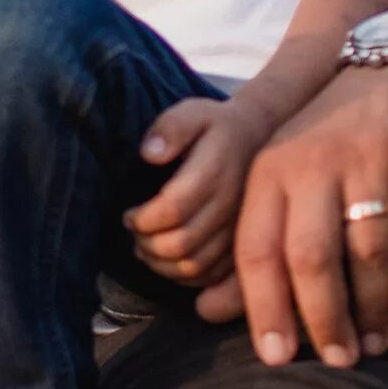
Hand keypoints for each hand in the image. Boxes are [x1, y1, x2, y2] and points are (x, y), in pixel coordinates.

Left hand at [121, 97, 271, 283]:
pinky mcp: (242, 245)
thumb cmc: (215, 127)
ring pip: (194, 265)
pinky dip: (182, 276)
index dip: (142, 219)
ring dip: (160, 263)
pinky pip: (210, 276)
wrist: (259, 139)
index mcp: (214, 173)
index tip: (128, 215)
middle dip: (146, 243)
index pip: (172, 210)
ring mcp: (239, 230)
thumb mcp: (192, 112)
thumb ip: (170, 129)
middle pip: (181, 243)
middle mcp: (230, 206)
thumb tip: (149, 154)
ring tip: (144, 247)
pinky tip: (167, 260)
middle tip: (134, 232)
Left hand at [199, 60, 387, 367]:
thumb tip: (206, 312)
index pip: (258, 249)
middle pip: (312, 256)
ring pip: (368, 248)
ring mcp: (368, 158)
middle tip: (337, 360)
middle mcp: (313, 163)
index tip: (276, 356)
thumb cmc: (325, 143)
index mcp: (269, 171)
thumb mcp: (277, 179)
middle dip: (323, 317)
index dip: (263, 306)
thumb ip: (250, 244)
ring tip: (375, 344)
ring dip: (372, 305)